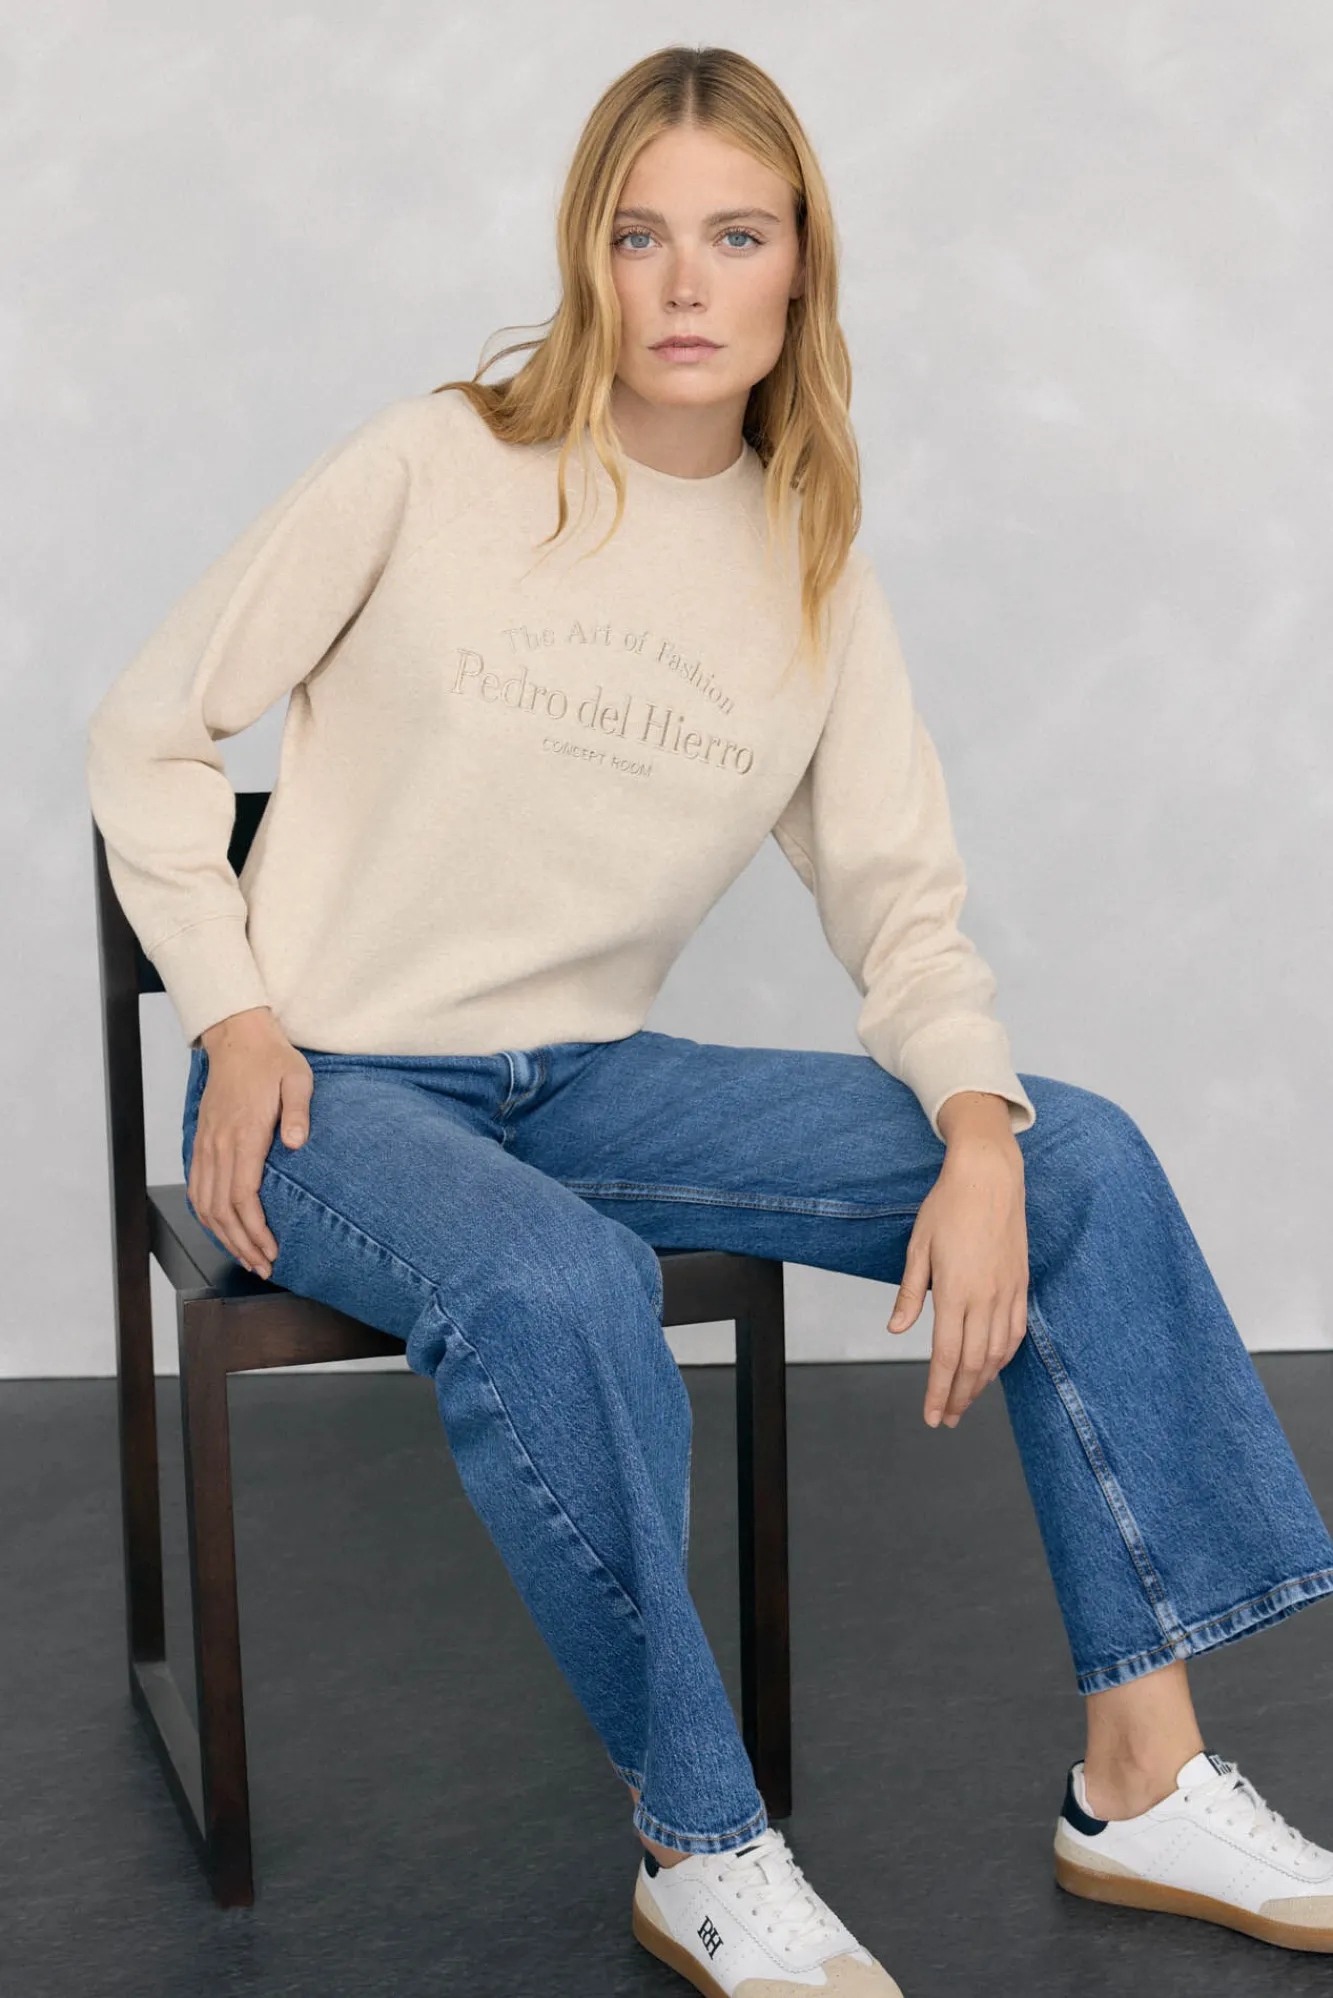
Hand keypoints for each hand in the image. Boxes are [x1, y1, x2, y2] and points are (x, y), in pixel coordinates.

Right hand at [187, 1007, 312, 1278]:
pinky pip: (197, 1187)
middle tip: (263, 1266)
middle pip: (223, 1209)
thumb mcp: (298, 1079)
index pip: (244, 1195)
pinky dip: (206, 1215)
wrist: (238, 1038)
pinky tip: (222, 1230)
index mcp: (244, 1133)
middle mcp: (220, 1144)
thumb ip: (298, 1113)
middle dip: (242, 1244)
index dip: (255, 1230)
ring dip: (224, 1236)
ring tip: (246, 1257)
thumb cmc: (272, 1060)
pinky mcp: (202, 1142)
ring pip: (205, 1204)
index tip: (271, 1251)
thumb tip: (297, 1144)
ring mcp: (207, 1144)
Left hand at [887, 1097, 1028, 1427]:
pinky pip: (1015, 1331)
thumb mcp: (918, 1247)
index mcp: (955, 1292)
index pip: (946, 1357)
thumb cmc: (948, 1206)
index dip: (939, 1391)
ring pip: (998, 1353)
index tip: (932, 1416)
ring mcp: (1007, 1292)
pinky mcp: (1020, 1284)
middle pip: (973, 1364)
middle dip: (960, 1396)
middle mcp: (985, 1298)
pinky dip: (1004, 1356)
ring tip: (966, 1399)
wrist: (989, 1177)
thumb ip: (910, 1293)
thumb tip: (897, 1330)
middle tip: (947, 1419)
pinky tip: (993, 1366)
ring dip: (982, 1382)